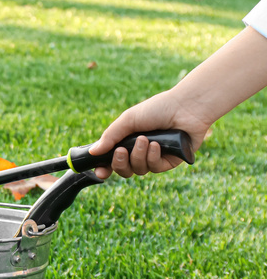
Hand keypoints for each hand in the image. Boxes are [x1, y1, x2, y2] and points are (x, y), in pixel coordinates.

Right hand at [89, 90, 210, 178]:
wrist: (186, 107)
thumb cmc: (158, 109)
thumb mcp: (128, 120)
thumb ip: (110, 137)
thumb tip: (92, 152)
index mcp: (128, 141)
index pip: (112, 160)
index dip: (105, 168)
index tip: (99, 171)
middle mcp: (140, 151)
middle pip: (124, 170)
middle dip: (120, 163)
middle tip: (121, 151)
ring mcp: (155, 157)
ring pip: (139, 170)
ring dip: (138, 156)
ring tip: (145, 140)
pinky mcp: (170, 162)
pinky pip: (155, 168)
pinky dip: (153, 157)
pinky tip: (157, 145)